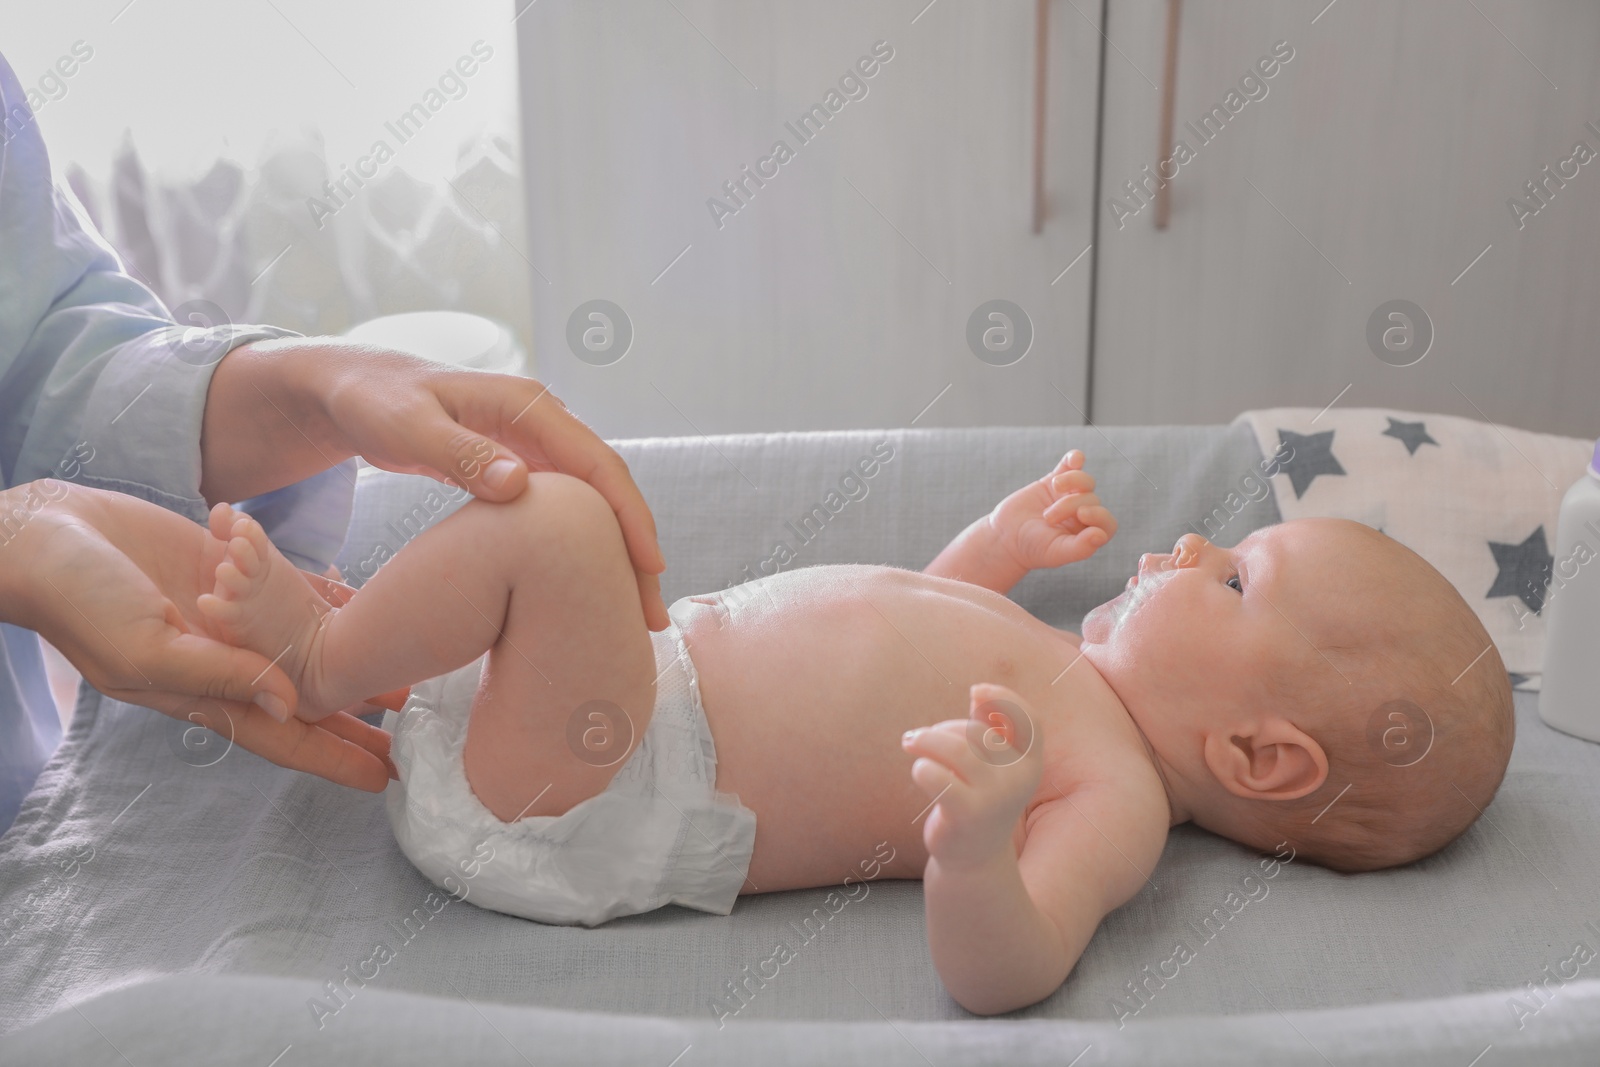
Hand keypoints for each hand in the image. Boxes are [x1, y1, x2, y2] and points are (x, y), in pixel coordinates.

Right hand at [3, 482, 393, 791]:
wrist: (43, 532)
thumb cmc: (81, 600)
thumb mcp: (149, 649)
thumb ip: (220, 676)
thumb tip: (291, 705)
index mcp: (205, 691)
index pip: (285, 738)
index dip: (334, 759)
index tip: (385, 779)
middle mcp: (227, 658)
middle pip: (310, 697)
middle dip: (359, 720)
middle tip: (418, 735)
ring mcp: (231, 613)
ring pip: (309, 643)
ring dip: (356, 657)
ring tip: (409, 673)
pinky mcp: (230, 568)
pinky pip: (292, 587)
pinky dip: (329, 597)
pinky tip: (369, 603)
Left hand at [202, 341, 670, 630]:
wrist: (348, 386)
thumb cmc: (371, 402)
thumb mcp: (405, 426)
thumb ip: (459, 454)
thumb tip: (521, 485)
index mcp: (525, 404)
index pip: (596, 463)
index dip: (627, 516)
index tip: (648, 568)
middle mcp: (541, 418)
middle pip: (607, 485)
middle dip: (636, 545)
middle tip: (650, 612)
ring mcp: (533, 440)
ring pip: (591, 500)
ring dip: (613, 550)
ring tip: (630, 609)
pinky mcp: (520, 461)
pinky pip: (566, 506)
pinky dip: (583, 543)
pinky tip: (587, 583)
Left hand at [902, 683, 1043, 870]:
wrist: (974, 859)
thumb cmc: (978, 799)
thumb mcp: (991, 767)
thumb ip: (989, 730)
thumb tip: (978, 695)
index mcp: (1030, 764)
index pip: (1029, 722)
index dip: (1006, 700)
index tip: (974, 692)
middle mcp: (1019, 780)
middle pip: (977, 732)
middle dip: (943, 729)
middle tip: (920, 737)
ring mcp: (995, 798)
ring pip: (956, 748)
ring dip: (925, 739)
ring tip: (910, 741)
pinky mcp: (967, 814)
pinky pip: (937, 775)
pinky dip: (922, 767)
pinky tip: (919, 770)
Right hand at [987, 450, 1116, 570]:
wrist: (1006, 535)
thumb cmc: (1032, 548)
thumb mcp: (1056, 552)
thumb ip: (1080, 548)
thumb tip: (1100, 535)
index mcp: (1087, 534)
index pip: (1106, 522)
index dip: (1099, 515)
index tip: (1081, 513)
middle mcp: (1082, 514)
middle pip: (1091, 499)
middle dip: (1069, 504)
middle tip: (1047, 517)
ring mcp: (1069, 495)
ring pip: (1084, 480)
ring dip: (1073, 479)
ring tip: (1055, 486)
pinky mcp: (1054, 481)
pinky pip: (1070, 465)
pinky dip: (1075, 459)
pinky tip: (1075, 458)